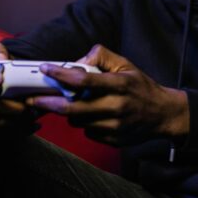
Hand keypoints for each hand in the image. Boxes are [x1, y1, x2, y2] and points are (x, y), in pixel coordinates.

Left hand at [27, 44, 188, 146]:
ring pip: (77, 122)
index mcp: (120, 85)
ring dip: (69, 113)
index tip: (46, 69)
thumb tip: (77, 62)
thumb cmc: (141, 87)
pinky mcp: (113, 140)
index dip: (61, 74)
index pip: (84, 80)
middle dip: (48, 104)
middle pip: (73, 108)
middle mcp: (116, 106)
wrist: (163, 114)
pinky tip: (92, 116)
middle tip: (33, 100)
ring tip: (73, 104)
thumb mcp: (126, 65)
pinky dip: (85, 124)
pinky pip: (88, 133)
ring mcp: (114, 126)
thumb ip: (101, 57)